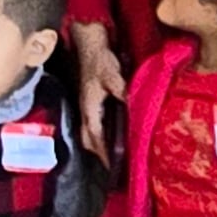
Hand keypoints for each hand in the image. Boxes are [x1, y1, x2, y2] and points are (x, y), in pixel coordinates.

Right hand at [71, 22, 124, 164]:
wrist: (89, 46)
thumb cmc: (101, 61)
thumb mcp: (113, 75)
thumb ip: (122, 91)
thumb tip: (132, 105)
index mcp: (89, 108)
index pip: (95, 136)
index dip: (103, 153)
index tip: (112, 167)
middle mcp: (85, 111)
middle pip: (88, 140)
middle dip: (98, 155)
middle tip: (113, 169)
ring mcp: (85, 108)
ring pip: (88, 134)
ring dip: (97, 147)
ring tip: (111, 160)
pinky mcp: (89, 104)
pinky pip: (92, 126)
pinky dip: (99, 137)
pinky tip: (110, 139)